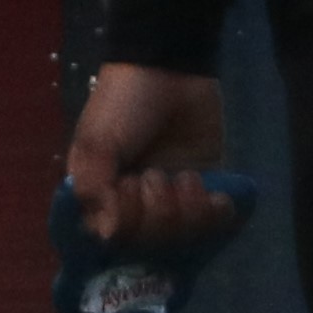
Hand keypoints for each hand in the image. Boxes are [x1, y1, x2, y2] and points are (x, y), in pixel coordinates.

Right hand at [66, 63, 235, 251]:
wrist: (168, 68)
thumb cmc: (123, 105)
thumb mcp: (97, 142)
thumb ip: (95, 189)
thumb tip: (108, 235)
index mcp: (103, 196)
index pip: (115, 240)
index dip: (128, 224)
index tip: (128, 186)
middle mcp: (137, 205)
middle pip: (153, 244)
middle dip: (159, 212)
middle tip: (154, 175)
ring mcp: (174, 198)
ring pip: (185, 236)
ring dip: (188, 210)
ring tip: (185, 177)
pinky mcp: (205, 189)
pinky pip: (215, 223)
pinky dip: (217, 215)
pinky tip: (217, 197)